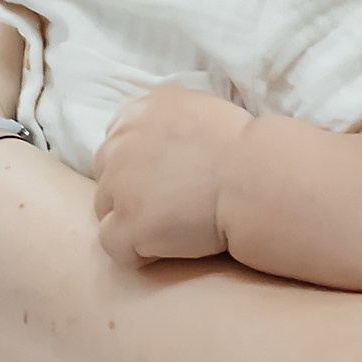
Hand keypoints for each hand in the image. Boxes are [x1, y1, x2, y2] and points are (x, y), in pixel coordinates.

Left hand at [93, 86, 252, 265]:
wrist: (255, 179)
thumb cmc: (244, 148)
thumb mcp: (198, 108)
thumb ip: (164, 119)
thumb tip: (154, 135)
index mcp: (139, 112)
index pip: (116, 143)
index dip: (138, 167)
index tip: (165, 180)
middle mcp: (120, 143)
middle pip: (106, 176)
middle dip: (130, 193)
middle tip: (169, 206)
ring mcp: (118, 185)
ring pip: (105, 211)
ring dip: (132, 221)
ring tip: (170, 229)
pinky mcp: (127, 223)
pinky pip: (113, 245)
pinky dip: (135, 252)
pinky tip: (164, 251)